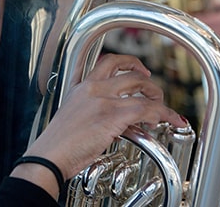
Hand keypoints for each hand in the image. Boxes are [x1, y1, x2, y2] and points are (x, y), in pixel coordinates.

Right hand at [24, 54, 183, 181]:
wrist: (49, 156)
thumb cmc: (58, 146)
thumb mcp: (74, 119)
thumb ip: (95, 114)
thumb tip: (119, 125)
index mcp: (80, 86)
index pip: (107, 62)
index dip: (128, 62)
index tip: (138, 69)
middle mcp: (92, 87)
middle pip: (128, 70)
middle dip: (147, 80)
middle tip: (154, 94)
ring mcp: (103, 99)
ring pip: (140, 85)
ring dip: (157, 96)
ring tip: (162, 109)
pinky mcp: (113, 114)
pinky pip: (146, 108)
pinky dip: (163, 113)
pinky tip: (169, 119)